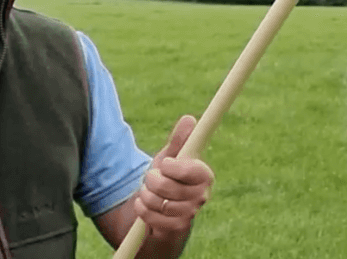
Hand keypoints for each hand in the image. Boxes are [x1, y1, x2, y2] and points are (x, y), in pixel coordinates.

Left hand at [134, 115, 214, 238]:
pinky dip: (142, 209)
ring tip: (148, 193)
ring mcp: (190, 213)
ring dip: (145, 195)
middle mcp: (201, 195)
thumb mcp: (169, 158)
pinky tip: (145, 206)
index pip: (190, 170)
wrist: (160, 212)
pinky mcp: (177, 228)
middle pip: (167, 185)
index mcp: (204, 175)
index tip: (164, 164)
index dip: (172, 167)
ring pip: (158, 201)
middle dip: (151, 180)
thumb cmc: (167, 180)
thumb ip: (179, 141)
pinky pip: (152, 216)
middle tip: (152, 179)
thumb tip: (189, 119)